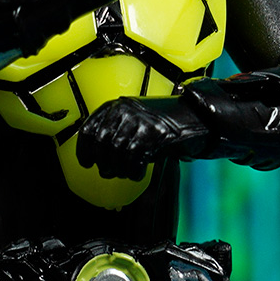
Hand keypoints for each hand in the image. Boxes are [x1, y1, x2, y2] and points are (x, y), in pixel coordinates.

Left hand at [76, 95, 208, 180]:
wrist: (195, 115)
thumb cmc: (163, 123)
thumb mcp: (134, 122)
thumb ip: (115, 134)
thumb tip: (98, 159)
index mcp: (116, 106)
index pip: (89, 129)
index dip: (84, 150)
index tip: (86, 162)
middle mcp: (125, 110)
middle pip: (102, 143)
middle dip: (103, 163)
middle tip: (109, 172)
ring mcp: (141, 120)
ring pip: (117, 152)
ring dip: (119, 169)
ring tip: (125, 173)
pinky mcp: (155, 133)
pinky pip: (135, 157)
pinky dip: (134, 171)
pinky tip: (137, 174)